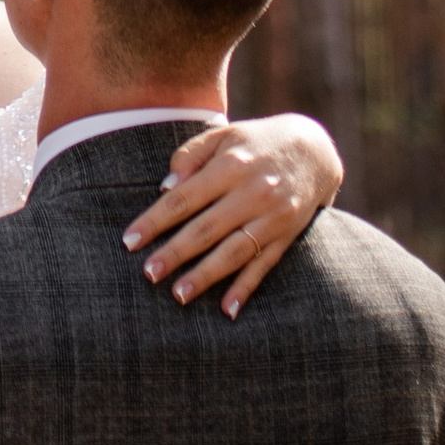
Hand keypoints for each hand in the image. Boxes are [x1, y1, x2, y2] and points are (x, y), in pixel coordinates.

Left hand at [121, 113, 344, 315]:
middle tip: (148, 274)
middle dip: (175, 253)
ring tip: (179, 295)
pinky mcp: (287, 235)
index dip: (155, 220)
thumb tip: (165, 187)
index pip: (184, 197)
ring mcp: (272, 216)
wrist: (314, 150)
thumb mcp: (224, 134)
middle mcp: (253, 192)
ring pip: (234, 251)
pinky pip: (264, 266)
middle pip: (206, 228)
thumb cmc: (256, 142)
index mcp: (231, 165)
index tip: (129, 240)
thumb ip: (190, 155)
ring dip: (206, 276)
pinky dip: (246, 288)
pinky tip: (227, 310)